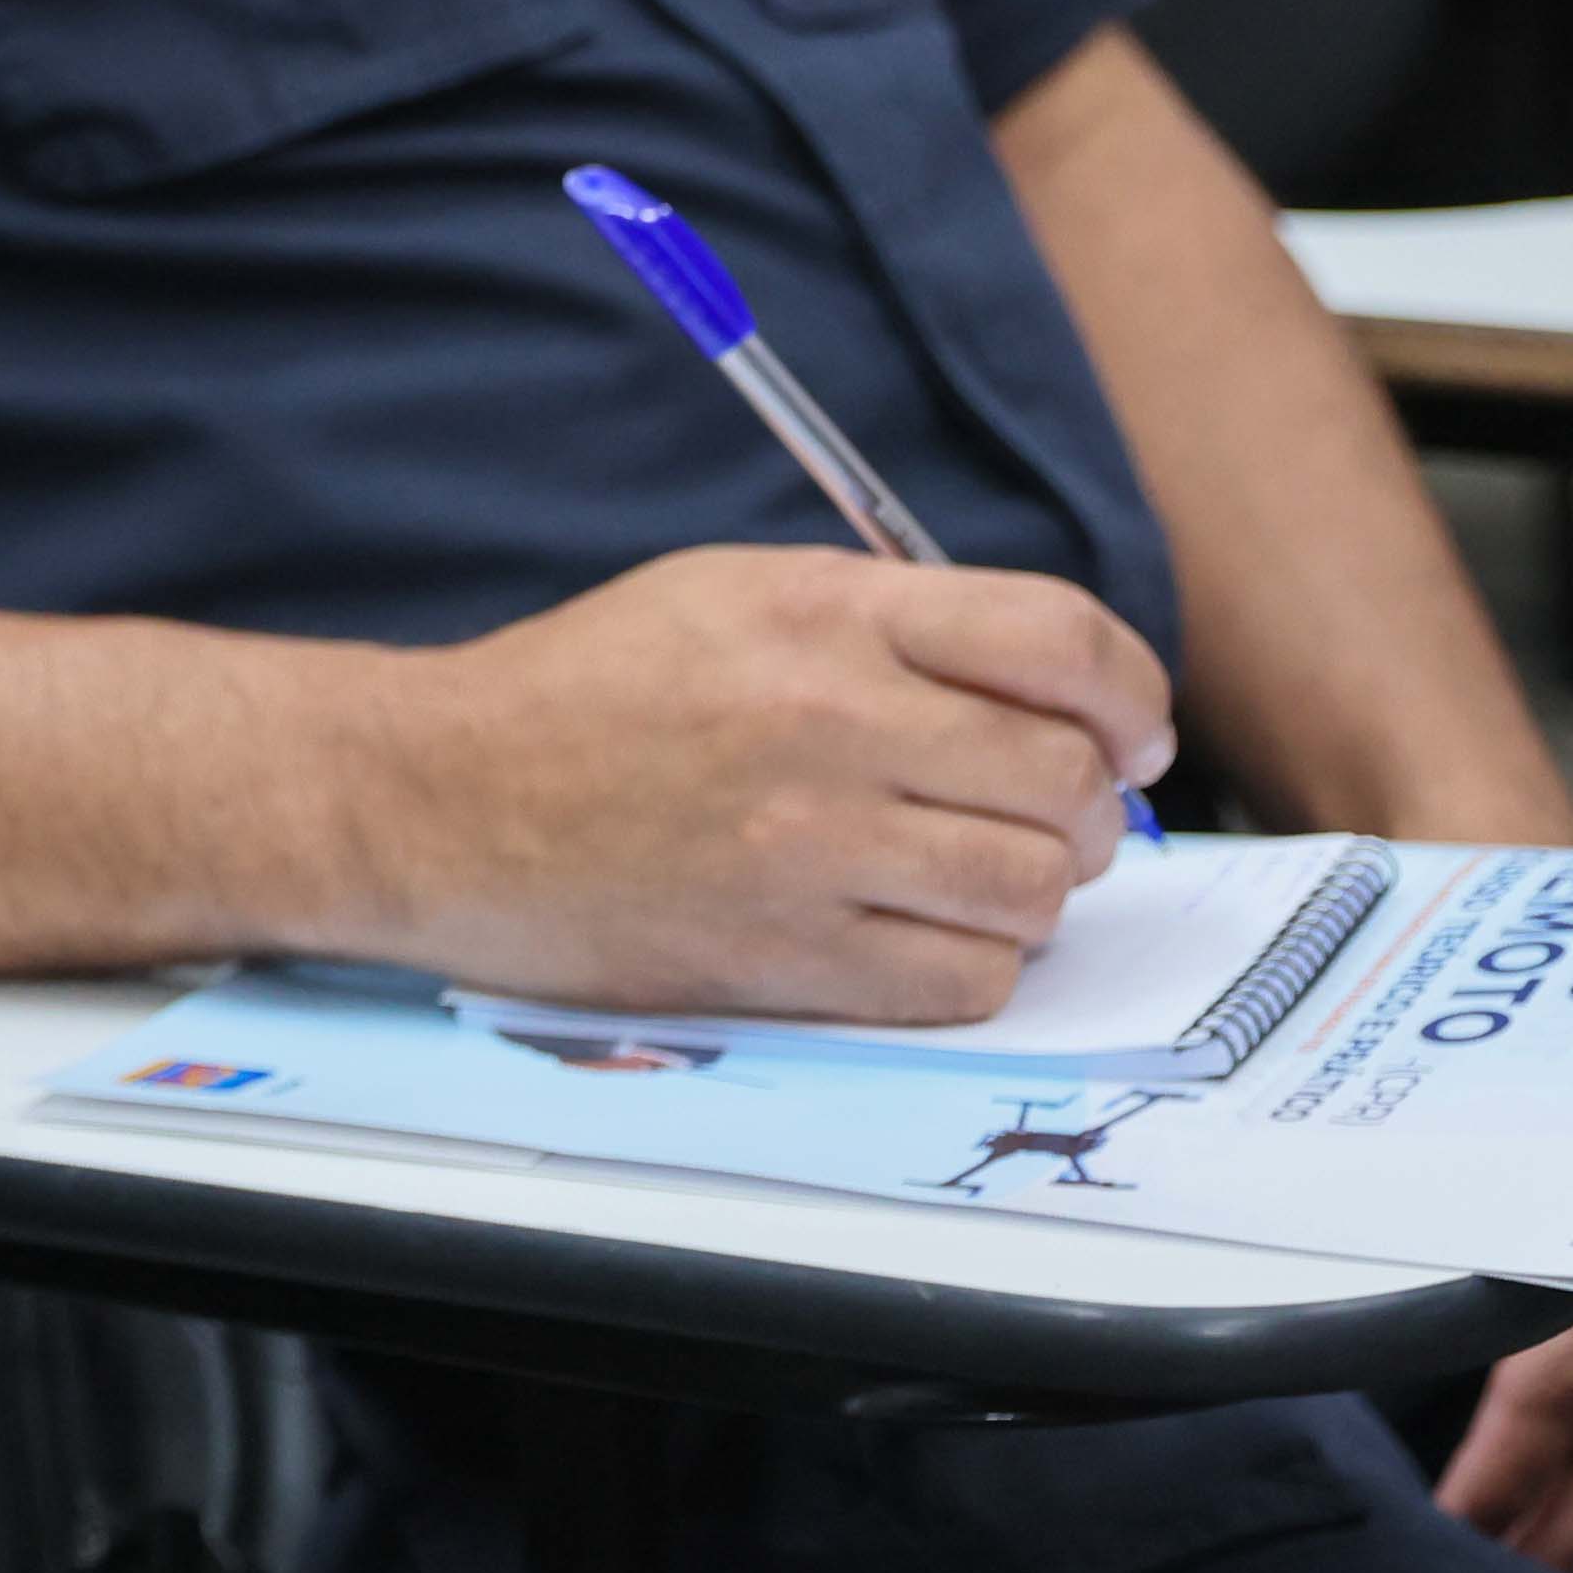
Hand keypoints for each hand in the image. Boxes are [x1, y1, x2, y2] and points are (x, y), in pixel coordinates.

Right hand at [323, 544, 1166, 1019]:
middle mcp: (830, 723)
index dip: (1134, 694)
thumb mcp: (734, 592)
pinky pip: (964, 981)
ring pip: (1034, 889)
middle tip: (1053, 814)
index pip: (1062, 642)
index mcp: (826, 612)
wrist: (438, 799)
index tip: (1133, 729)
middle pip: (1067, 777)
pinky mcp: (784, 957)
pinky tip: (921, 933)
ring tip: (978, 873)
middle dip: (1091, 804)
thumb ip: (891, 621)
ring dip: (1035, 890)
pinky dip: (972, 965)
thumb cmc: (582, 692)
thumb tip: (1050, 686)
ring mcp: (809, 849)